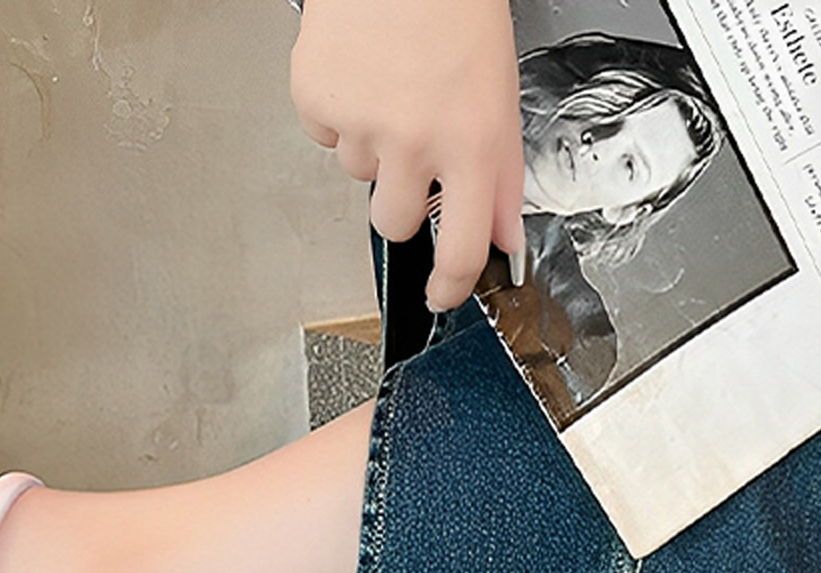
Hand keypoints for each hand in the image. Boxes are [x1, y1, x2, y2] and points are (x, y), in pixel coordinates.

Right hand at [291, 0, 526, 310]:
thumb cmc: (456, 11)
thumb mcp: (499, 98)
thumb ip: (502, 177)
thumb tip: (502, 238)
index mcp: (472, 144)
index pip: (461, 249)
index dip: (449, 286)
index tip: (441, 295)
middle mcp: (416, 141)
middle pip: (395, 225)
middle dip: (401, 200)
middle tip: (412, 148)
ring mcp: (362, 123)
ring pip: (357, 176)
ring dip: (371, 145)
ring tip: (390, 89)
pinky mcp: (317, 100)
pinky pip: (322, 136)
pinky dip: (337, 112)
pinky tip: (360, 75)